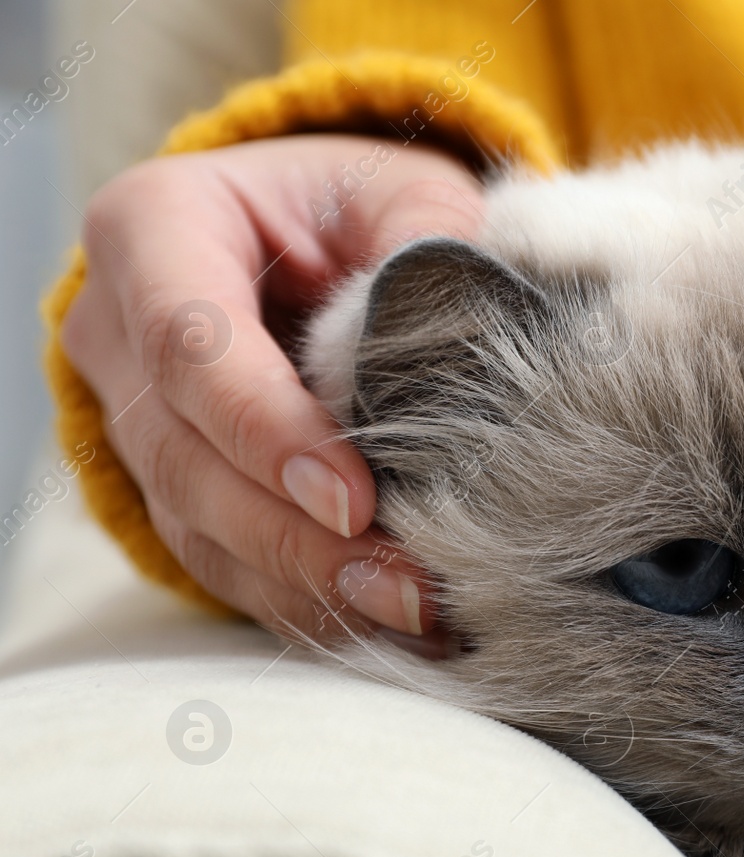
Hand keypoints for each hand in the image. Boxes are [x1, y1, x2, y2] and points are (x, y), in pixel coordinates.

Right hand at [62, 135, 485, 648]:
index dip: (266, 431)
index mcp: (156, 229)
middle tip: (407, 587)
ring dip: (306, 585)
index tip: (354, 501)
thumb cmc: (358, 207)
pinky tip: (383, 628)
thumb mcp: (400, 190)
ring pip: (197, 525)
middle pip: (186, 457)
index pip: (190, 343)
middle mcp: (119, 332)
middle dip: (296, 536)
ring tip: (415, 616)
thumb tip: (473, 313)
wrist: (313, 244)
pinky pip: (221, 564)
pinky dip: (303, 603)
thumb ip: (428, 236)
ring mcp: (136, 419)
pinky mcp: (175, 487)